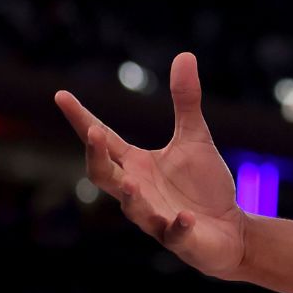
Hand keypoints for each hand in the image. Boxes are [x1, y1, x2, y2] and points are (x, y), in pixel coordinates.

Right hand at [56, 52, 248, 278]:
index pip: (103, 141)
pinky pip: (173, 233)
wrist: (231, 229)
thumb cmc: (203, 186)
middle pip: (103, 175)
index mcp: (136, 165)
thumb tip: (184, 55)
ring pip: (132, 209)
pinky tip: (183, 217)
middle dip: (95, 156)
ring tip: (131, 184)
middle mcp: (138, 191)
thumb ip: (185, 101)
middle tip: (94, 132)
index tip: (61, 95)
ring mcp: (156, 217)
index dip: (81, 119)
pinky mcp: (180, 238)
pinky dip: (176, 225)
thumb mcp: (195, 137)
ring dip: (130, 198)